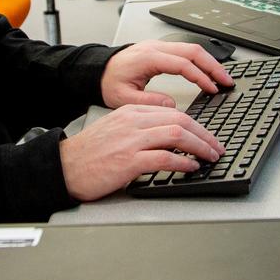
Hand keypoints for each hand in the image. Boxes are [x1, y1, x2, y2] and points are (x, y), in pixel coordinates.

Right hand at [59, 105, 225, 201]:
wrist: (64, 167)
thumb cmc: (88, 154)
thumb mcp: (117, 130)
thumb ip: (142, 129)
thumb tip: (171, 138)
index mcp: (131, 112)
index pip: (173, 112)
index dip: (196, 125)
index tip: (207, 136)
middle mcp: (133, 122)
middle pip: (180, 120)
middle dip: (204, 134)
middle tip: (216, 147)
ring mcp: (131, 141)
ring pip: (177, 135)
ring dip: (199, 146)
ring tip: (209, 156)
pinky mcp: (128, 161)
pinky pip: (164, 158)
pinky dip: (182, 162)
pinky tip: (190, 167)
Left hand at [101, 40, 233, 107]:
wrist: (98, 70)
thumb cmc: (108, 82)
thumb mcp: (123, 98)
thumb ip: (148, 102)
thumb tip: (171, 105)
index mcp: (148, 58)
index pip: (183, 64)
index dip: (200, 77)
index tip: (212, 89)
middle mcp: (156, 47)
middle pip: (193, 51)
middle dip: (213, 66)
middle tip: (227, 81)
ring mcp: (159, 46)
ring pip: (192, 48)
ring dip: (209, 62)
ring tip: (222, 78)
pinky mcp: (161, 50)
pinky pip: (186, 51)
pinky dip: (200, 61)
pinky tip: (206, 72)